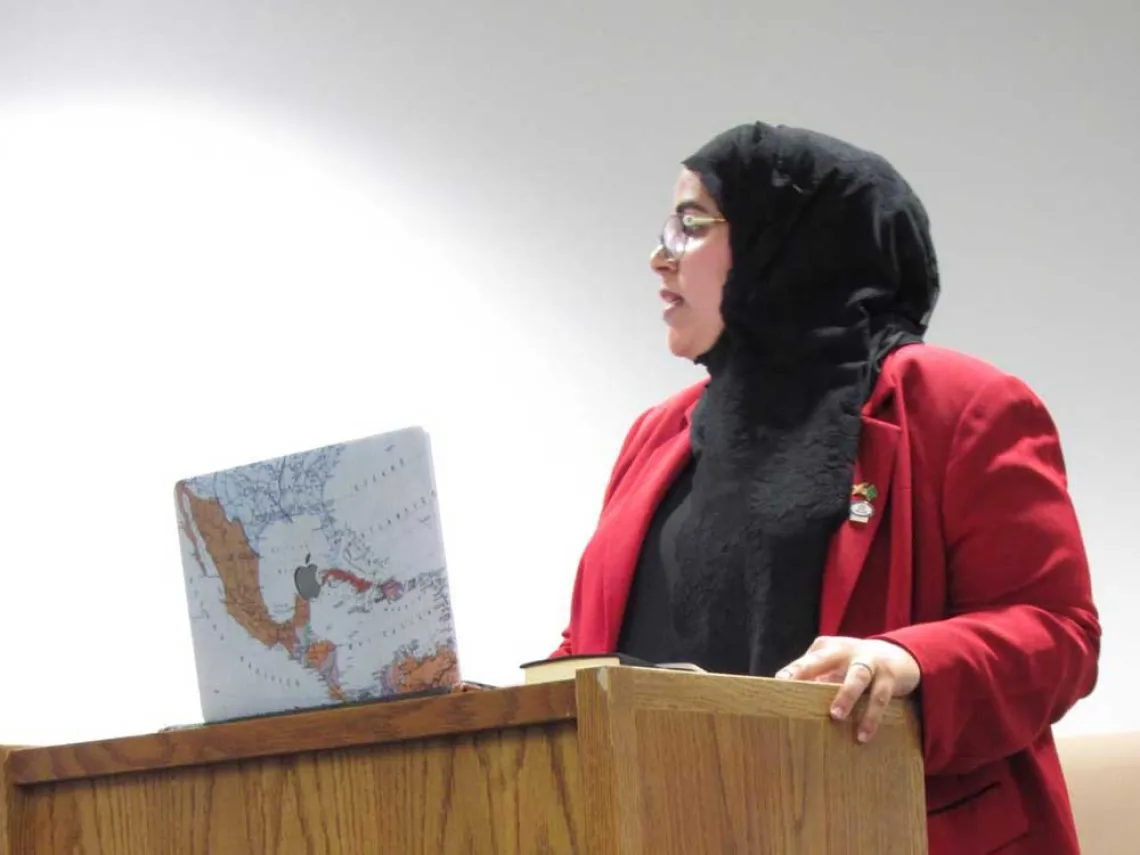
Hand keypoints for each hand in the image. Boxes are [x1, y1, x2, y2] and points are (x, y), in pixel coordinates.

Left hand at [775, 636, 920, 742]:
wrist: (899, 657)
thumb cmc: (855, 665)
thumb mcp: (836, 666)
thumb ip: (816, 679)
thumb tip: (790, 703)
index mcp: (828, 649)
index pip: (806, 659)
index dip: (793, 670)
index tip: (778, 682)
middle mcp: (847, 651)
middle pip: (824, 660)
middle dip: (809, 673)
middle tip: (798, 695)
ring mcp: (870, 662)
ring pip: (857, 677)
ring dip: (846, 696)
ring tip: (836, 717)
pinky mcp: (889, 678)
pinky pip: (879, 698)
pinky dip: (871, 718)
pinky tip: (862, 735)